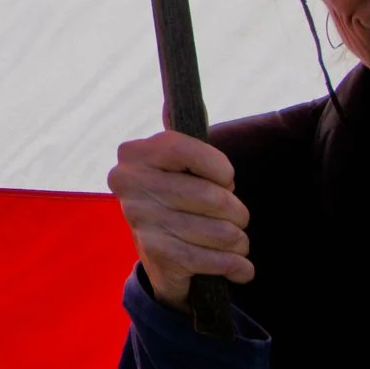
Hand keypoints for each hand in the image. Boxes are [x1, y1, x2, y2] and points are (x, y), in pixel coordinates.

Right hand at [108, 130, 253, 307]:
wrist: (160, 256)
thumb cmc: (178, 200)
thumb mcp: (176, 165)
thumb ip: (180, 137)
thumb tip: (174, 100)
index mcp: (134, 154)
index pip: (188, 149)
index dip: (220, 168)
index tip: (226, 179)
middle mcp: (129, 184)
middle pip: (213, 196)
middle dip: (237, 212)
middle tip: (235, 217)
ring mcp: (141, 220)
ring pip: (220, 231)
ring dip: (239, 241)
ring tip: (235, 241)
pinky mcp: (156, 255)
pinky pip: (215, 259)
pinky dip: (237, 266)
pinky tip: (240, 268)